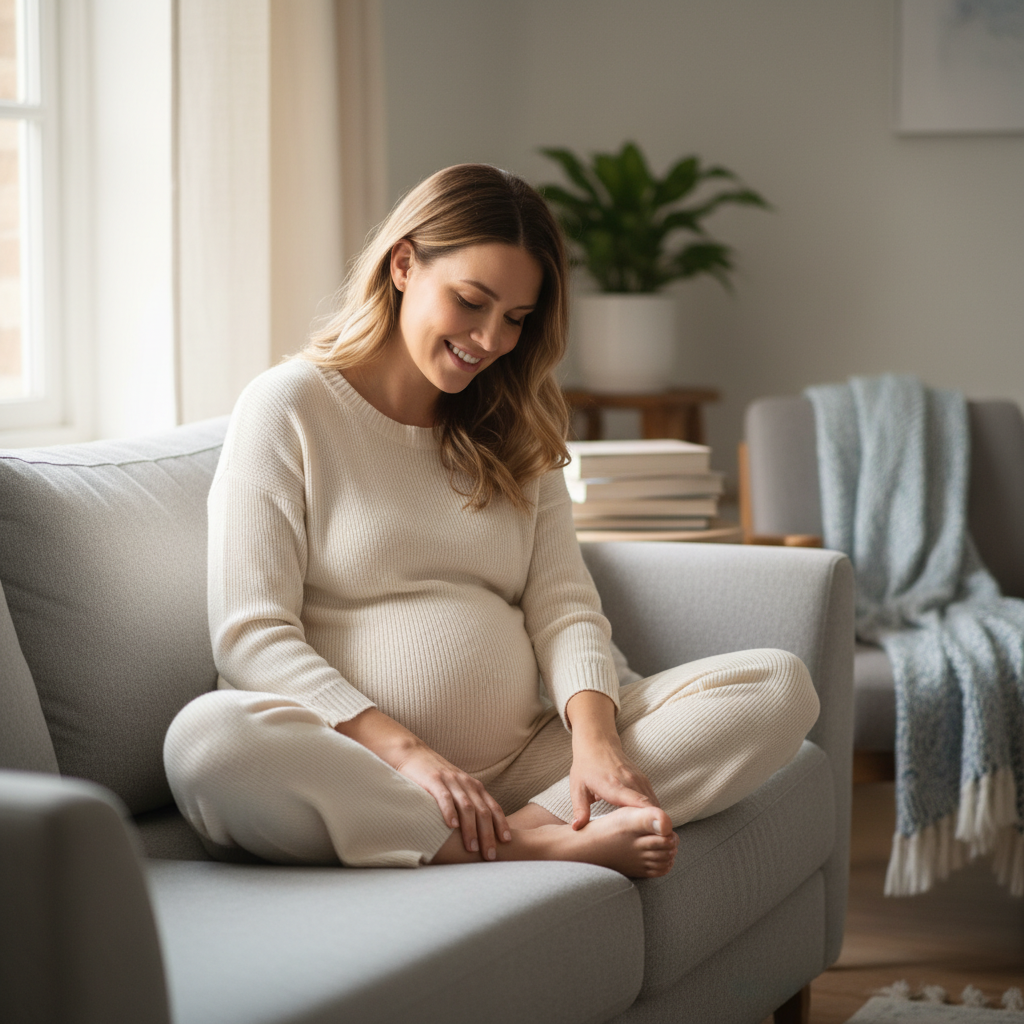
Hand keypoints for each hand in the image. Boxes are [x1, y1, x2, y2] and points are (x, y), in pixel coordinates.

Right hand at [392, 744, 510, 860]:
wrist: (413, 753)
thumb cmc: (436, 777)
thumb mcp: (456, 789)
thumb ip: (467, 805)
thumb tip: (478, 833)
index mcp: (474, 786)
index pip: (493, 807)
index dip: (501, 824)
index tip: (507, 842)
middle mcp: (466, 783)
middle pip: (482, 811)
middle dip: (488, 834)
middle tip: (490, 855)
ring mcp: (450, 781)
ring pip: (466, 806)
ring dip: (471, 829)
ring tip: (472, 848)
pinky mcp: (433, 780)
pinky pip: (444, 797)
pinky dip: (450, 812)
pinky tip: (452, 826)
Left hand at [565, 690, 659, 829]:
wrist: (597, 742)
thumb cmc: (585, 766)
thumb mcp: (577, 788)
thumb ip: (580, 809)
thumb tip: (577, 829)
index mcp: (614, 786)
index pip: (639, 804)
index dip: (651, 819)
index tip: (660, 836)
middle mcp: (631, 782)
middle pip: (651, 807)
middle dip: (657, 827)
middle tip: (659, 848)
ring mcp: (639, 779)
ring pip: (655, 804)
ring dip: (657, 820)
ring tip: (657, 841)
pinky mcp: (643, 779)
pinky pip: (653, 799)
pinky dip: (655, 812)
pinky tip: (652, 827)